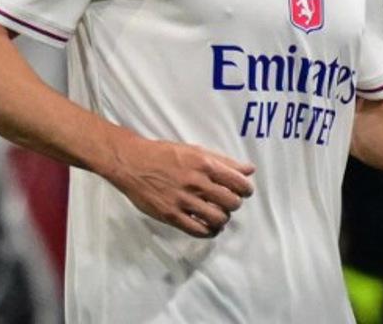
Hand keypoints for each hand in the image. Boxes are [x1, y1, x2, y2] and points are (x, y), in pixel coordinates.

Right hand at [106, 138, 255, 238]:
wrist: (132, 163)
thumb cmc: (165, 154)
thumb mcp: (195, 151)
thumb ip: (223, 161)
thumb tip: (249, 170)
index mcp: (204, 164)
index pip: (238, 182)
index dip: (246, 189)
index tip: (243, 191)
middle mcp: (196, 182)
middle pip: (231, 202)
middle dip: (234, 204)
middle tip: (228, 202)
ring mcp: (183, 200)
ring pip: (218, 218)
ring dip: (222, 218)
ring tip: (217, 214)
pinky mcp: (171, 215)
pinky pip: (199, 230)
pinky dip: (209, 231)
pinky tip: (209, 226)